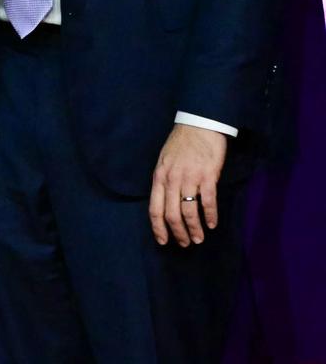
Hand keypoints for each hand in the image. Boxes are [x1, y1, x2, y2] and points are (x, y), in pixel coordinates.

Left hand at [148, 124, 227, 246]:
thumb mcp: (165, 160)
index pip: (154, 209)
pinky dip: (210, 216)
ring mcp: (189, 177)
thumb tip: (165, 202)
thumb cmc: (182, 142)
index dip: (158, 228)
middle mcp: (172, 179)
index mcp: (160, 176)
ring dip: (195, 229)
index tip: (164, 241)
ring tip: (200, 238)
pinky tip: (212, 224)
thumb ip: (164, 180)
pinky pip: (208, 202)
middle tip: (186, 243)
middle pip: (172, 215)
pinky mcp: (207, 176)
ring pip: (189, 212)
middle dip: (179, 233)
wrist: (199, 123)